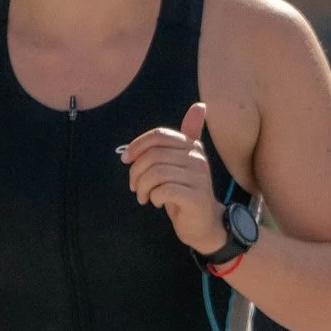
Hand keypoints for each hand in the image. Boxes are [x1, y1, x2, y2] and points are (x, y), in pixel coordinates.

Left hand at [119, 102, 224, 249]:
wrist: (204, 224)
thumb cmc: (186, 192)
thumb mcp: (182, 163)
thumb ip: (185, 138)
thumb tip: (200, 105)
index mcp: (192, 147)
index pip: (160, 135)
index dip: (138, 145)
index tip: (126, 159)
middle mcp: (197, 159)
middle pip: (154, 155)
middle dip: (136, 172)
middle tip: (134, 186)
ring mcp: (198, 178)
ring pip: (156, 173)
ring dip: (142, 187)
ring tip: (143, 196)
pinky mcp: (195, 197)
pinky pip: (164, 190)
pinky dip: (154, 197)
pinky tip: (156, 202)